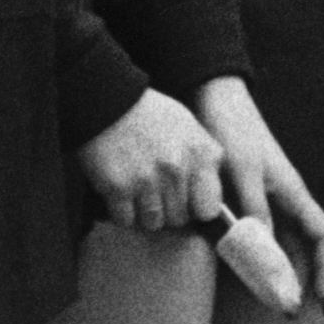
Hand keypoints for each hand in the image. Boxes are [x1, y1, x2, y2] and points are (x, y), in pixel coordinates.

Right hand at [78, 87, 225, 233]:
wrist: (108, 101)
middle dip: (168, 210)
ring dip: (144, 213)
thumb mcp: (190, 127)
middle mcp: (176, 169)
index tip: (188, 203)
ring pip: (153, 223)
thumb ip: (205, 160)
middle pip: (179, 218)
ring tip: (138, 192)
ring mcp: (146, 180)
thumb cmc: (151, 115)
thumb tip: (214, 199)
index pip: (209, 209)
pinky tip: (121, 193)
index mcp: (200, 154)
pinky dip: (122, 212)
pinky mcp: (118, 187)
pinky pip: (125, 220)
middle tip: (156, 192)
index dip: (197, 208)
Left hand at [194, 76, 323, 313]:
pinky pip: (273, 234)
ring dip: (301, 272)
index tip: (323, 299)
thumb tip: (267, 250)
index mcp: (293, 193)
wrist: (215, 102)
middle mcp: (290, 199)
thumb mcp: (242, 171)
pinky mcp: (255, 198)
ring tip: (293, 301)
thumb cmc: (231, 133)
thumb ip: (254, 208)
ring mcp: (275, 199)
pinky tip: (265, 274)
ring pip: (299, 242)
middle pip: (322, 244)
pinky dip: (275, 258)